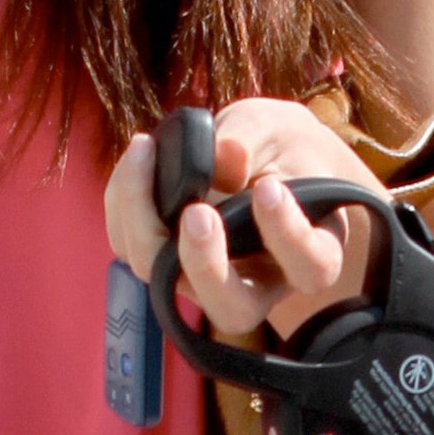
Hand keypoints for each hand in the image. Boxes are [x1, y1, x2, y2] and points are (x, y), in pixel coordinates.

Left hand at [103, 97, 384, 338]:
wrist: (266, 157)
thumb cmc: (282, 146)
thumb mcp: (279, 127)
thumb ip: (254, 138)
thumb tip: (224, 155)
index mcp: (309, 254)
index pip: (308, 266)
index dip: (286, 233)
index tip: (268, 186)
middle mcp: (258, 283)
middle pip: (230, 307)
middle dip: (205, 261)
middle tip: (197, 211)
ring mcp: (208, 280)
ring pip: (168, 282)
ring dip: (145, 222)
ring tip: (146, 151)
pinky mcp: (166, 261)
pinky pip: (133, 248)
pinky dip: (124, 203)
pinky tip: (140, 156)